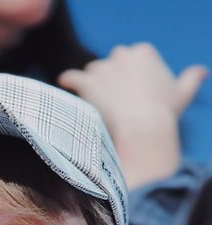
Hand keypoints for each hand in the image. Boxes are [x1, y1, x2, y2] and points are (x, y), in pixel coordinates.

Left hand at [59, 43, 207, 188]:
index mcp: (144, 52)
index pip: (130, 58)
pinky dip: (67, 80)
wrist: (144, 131)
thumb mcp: (182, 94)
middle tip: (111, 100)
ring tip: (94, 104)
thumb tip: (201, 72)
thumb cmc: (164, 115)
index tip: (128, 91)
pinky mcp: (87, 82)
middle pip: (110, 63)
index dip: (127, 76)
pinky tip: (65, 84)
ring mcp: (103, 67)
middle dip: (109, 78)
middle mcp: (122, 55)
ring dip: (91, 85)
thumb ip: (190, 80)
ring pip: (92, 72)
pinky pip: (71, 76)